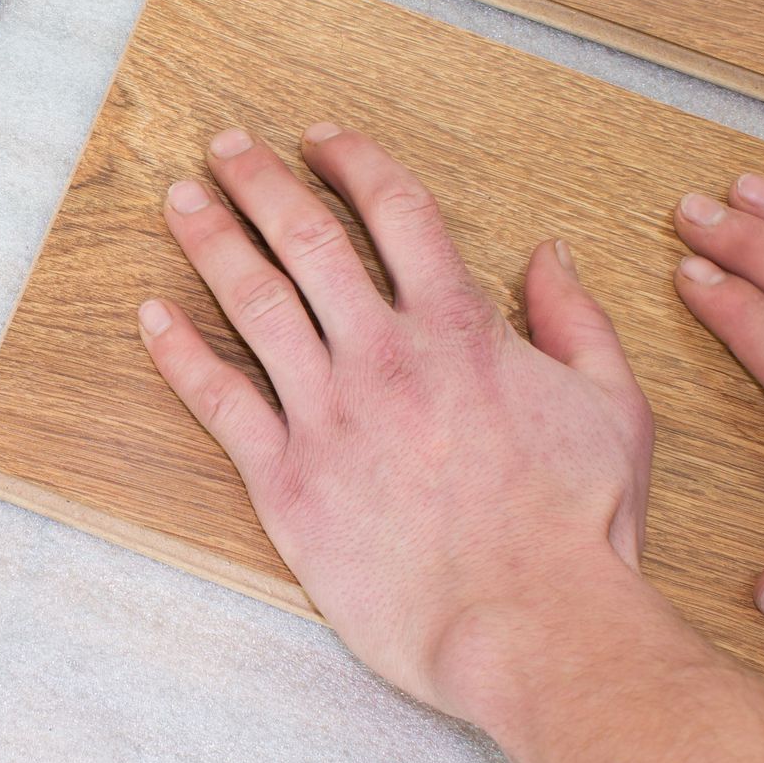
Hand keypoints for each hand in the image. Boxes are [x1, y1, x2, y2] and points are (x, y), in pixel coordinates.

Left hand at [138, 124, 654, 722]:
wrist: (528, 624)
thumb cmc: (578, 526)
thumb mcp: (612, 407)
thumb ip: (576, 320)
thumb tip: (550, 255)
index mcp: (458, 327)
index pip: (394, 209)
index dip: (351, 160)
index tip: (319, 138)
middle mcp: (383, 353)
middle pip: (306, 236)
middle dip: (259, 180)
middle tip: (224, 146)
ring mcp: (327, 412)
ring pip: (253, 300)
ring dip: (211, 239)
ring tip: (180, 199)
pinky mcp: (287, 478)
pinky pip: (218, 399)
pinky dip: (178, 352)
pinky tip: (151, 315)